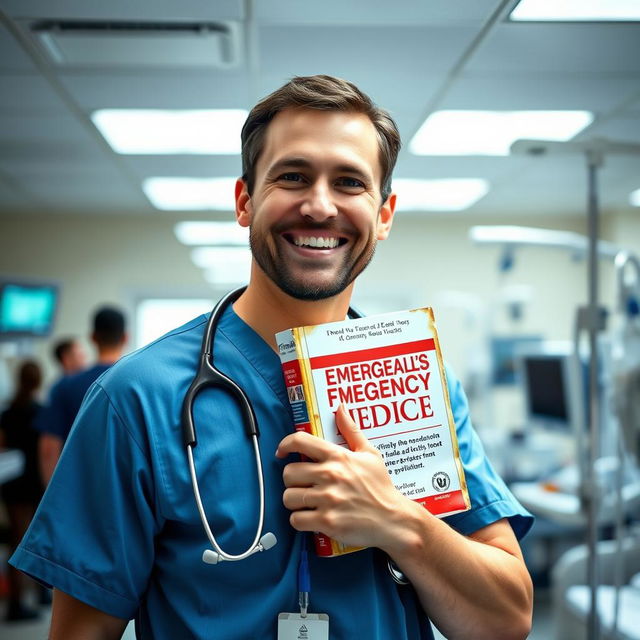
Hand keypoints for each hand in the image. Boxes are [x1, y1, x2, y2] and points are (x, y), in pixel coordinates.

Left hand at [276, 405, 407, 548]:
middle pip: (288, 473)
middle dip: (292, 480)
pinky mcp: (327, 522)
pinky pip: (296, 520)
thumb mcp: (370, 453)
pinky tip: (311, 518)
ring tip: (307, 502)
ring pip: (288, 497)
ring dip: (295, 501)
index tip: (281, 452)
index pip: (300, 441)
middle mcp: (330, 475)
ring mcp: (328, 499)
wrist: (393, 519)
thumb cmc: (380, 486)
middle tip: (302, 484)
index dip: (285, 445)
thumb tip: (340, 408)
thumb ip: (351, 430)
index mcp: (338, 456)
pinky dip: (300, 521)